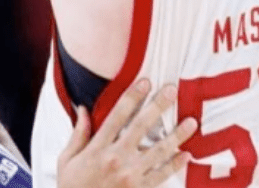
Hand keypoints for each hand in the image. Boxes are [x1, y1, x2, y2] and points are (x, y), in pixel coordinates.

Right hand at [57, 80, 195, 187]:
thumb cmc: (71, 187)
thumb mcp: (67, 160)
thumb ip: (78, 134)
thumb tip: (83, 109)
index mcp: (98, 148)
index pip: (118, 114)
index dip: (133, 96)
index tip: (145, 81)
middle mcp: (116, 159)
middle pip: (141, 126)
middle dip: (158, 106)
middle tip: (172, 90)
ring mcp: (130, 176)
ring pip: (159, 151)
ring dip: (177, 135)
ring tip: (191, 122)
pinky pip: (161, 176)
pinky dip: (175, 165)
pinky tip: (186, 155)